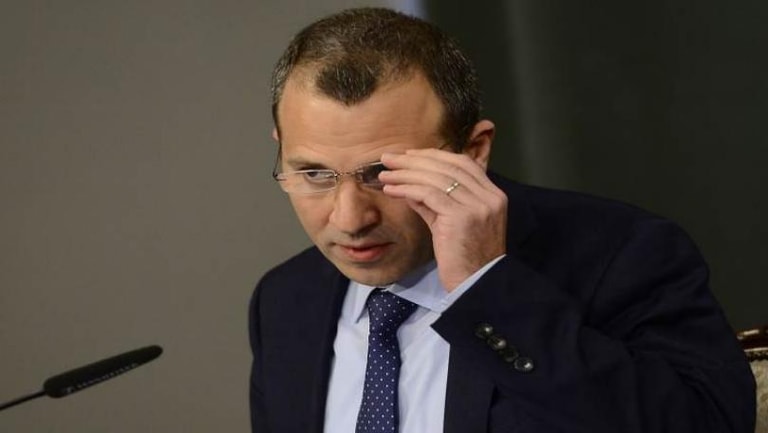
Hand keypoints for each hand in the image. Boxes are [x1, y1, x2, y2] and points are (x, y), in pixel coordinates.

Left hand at [379, 148, 507, 291]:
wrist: (475, 285)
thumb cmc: (463, 259)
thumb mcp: (451, 224)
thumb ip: (434, 203)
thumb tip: (409, 185)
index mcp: (493, 195)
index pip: (463, 163)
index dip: (434, 156)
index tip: (409, 155)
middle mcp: (489, 196)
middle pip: (448, 166)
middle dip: (415, 160)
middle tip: (389, 158)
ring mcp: (477, 206)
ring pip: (436, 178)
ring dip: (406, 173)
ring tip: (385, 174)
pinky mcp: (461, 217)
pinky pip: (428, 195)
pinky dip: (407, 189)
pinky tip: (391, 190)